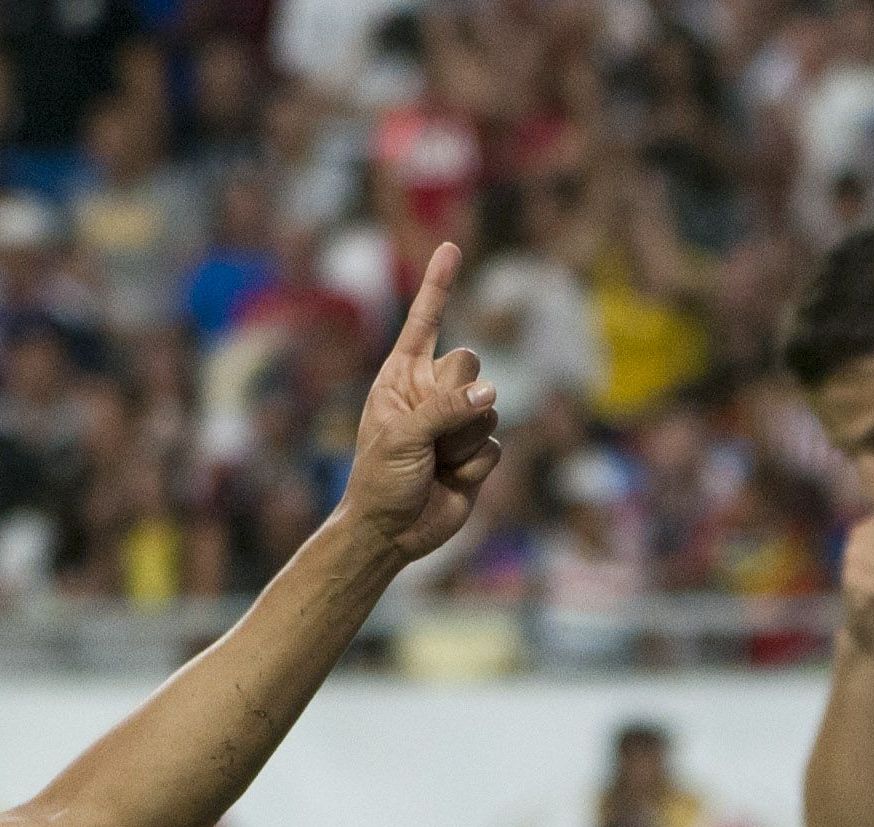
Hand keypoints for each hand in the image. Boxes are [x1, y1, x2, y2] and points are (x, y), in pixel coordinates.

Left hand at [337, 242, 501, 565]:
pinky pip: (494, 444)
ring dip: (461, 439)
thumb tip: (491, 394)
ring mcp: (456, 420)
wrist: (389, 532)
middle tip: (430, 430)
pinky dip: (472, 465)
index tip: (449, 247)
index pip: (425, 321)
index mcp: (401, 378)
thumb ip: (444, 409)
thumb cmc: (379, 481)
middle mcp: (431, 392)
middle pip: (469, 362)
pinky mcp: (476, 450)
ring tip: (433, 463)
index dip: (438, 285)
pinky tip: (449, 480)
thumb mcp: (402, 437)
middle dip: (454, 394)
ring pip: (488, 407)